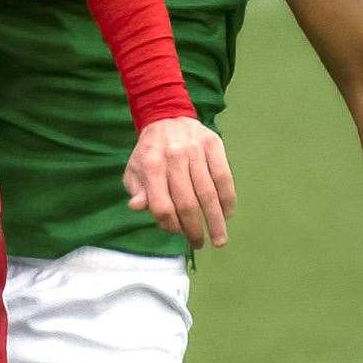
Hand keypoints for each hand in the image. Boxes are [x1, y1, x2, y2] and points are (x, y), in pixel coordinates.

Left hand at [124, 117, 235, 248]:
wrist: (166, 117)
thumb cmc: (149, 152)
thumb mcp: (134, 170)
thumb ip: (137, 190)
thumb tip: (137, 207)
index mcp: (151, 165)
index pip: (162, 204)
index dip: (169, 224)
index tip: (176, 234)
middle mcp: (174, 157)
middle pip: (187, 202)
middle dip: (194, 229)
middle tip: (200, 244)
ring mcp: (195, 150)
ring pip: (208, 192)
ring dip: (216, 220)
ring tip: (219, 239)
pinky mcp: (214, 145)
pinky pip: (224, 177)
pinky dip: (228, 199)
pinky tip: (228, 214)